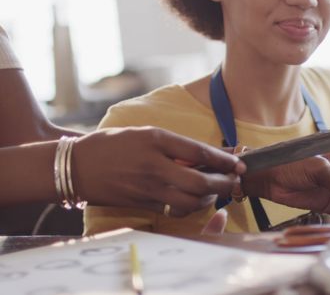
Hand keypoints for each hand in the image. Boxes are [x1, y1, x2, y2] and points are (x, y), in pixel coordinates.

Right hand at [72, 127, 244, 216]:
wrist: (76, 167)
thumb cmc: (112, 145)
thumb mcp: (144, 133)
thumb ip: (174, 144)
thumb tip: (207, 153)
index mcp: (155, 141)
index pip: (199, 152)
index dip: (224, 159)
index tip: (239, 162)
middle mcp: (154, 165)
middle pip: (200, 182)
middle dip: (224, 183)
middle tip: (234, 180)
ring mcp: (148, 188)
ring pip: (190, 201)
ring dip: (210, 198)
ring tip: (217, 190)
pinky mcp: (143, 204)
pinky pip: (175, 209)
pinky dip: (191, 206)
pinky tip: (197, 199)